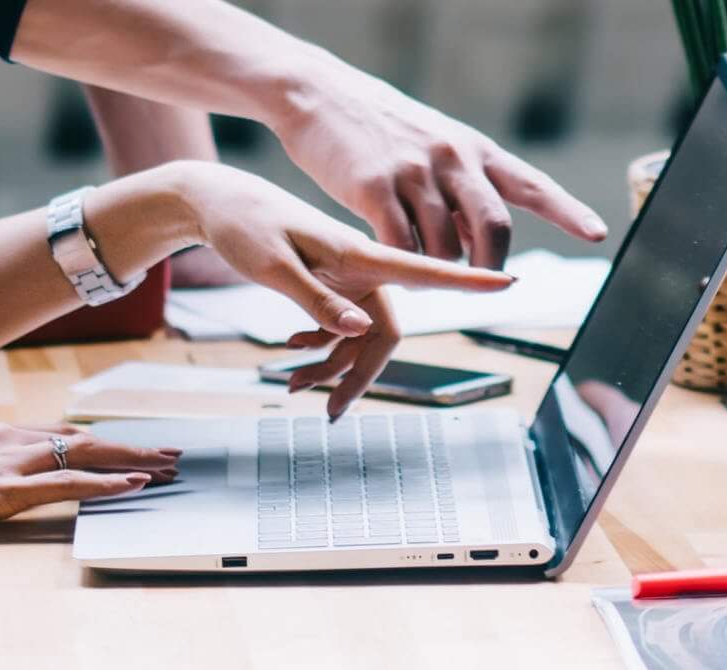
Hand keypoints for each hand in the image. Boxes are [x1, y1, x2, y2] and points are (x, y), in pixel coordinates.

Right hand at [0, 420, 178, 541]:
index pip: (60, 432)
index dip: (100, 441)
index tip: (130, 447)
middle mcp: (7, 438)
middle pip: (84, 437)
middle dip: (131, 445)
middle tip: (170, 453)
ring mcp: (7, 462)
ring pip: (87, 454)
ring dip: (133, 460)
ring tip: (169, 468)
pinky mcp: (5, 490)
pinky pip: (68, 483)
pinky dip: (107, 483)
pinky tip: (135, 485)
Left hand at [152, 164, 513, 417]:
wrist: (219, 202)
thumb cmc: (244, 225)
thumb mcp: (273, 266)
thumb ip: (316, 299)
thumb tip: (356, 332)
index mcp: (358, 254)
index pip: (424, 271)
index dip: (469, 280)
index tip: (507, 280)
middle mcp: (362, 268)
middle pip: (384, 334)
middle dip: (358, 374)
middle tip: (327, 409)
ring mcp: (348, 278)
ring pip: (359, 338)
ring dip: (330, 366)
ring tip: (289, 381)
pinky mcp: (332, 284)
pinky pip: (340, 327)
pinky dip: (319, 348)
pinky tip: (291, 352)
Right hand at [270, 73, 606, 267]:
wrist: (320, 95)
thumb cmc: (381, 129)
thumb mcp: (437, 146)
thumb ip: (464, 189)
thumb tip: (487, 243)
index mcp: (474, 150)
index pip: (531, 184)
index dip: (566, 211)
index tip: (597, 232)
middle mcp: (452, 160)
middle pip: (494, 229)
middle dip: (491, 269)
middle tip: (482, 288)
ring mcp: (414, 172)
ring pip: (445, 248)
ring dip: (436, 269)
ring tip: (416, 264)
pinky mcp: (373, 187)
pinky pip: (401, 248)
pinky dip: (402, 266)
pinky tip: (390, 262)